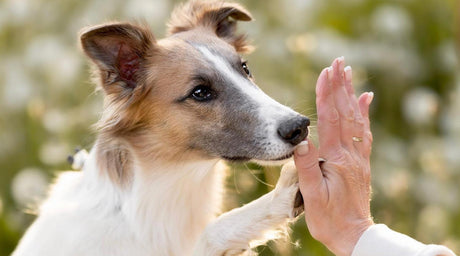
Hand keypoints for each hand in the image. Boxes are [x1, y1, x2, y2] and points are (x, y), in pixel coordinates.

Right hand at [294, 57, 373, 255]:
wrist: (353, 234)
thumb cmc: (328, 218)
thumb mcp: (312, 195)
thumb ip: (307, 167)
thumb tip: (301, 140)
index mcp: (336, 159)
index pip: (330, 120)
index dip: (327, 95)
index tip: (325, 73)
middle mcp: (350, 153)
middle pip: (345, 113)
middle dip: (340, 86)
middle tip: (338, 63)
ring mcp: (359, 157)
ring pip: (356, 119)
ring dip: (351, 94)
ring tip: (349, 73)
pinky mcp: (362, 162)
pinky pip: (365, 132)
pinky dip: (365, 113)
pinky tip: (365, 99)